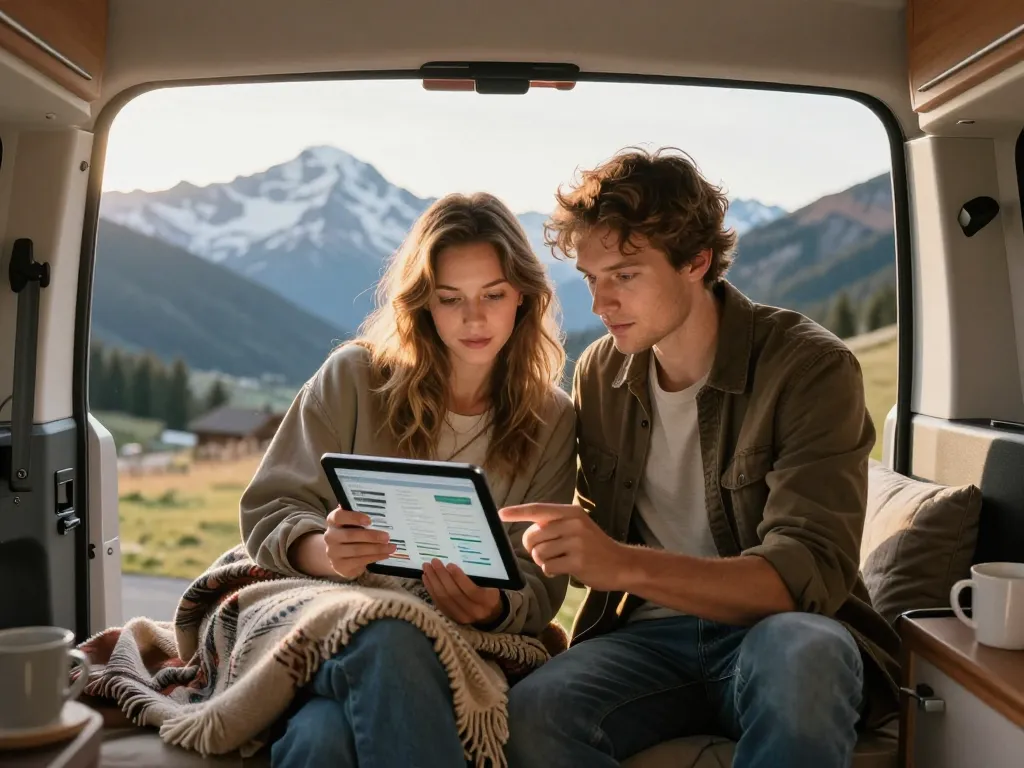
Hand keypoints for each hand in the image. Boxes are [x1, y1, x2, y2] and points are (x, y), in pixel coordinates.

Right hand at [323, 506, 395, 578]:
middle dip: (371, 536)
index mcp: (332, 521)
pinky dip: (375, 557)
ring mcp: (333, 553)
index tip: (369, 520)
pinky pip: (360, 561)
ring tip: (391, 547)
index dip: (353, 517)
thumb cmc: (350, 534)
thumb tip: (380, 512)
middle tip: (387, 537)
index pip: (338, 516)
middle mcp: (330, 537)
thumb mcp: (352, 524)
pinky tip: (385, 554)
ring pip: (357, 550)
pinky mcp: (340, 566)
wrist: (339, 556)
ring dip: (376, 549)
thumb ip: (360, 518)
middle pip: (350, 535)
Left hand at [421, 559, 503, 625]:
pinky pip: (438, 603)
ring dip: (433, 582)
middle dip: (442, 576)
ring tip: (427, 568)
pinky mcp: (451, 617)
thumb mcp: (491, 584)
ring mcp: (461, 616)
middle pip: (454, 594)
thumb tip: (458, 561)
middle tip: (434, 562)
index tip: (450, 564)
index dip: (459, 578)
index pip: (471, 590)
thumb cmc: (490, 593)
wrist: (490, 613)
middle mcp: (474, 611)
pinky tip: (426, 579)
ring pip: (443, 599)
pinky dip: (431, 590)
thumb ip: (478, 577)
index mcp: (487, 601)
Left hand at [499, 503, 629, 591]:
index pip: (538, 509)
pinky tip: (563, 569)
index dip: (517, 512)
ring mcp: (576, 542)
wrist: (621, 564)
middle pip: (533, 535)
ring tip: (558, 561)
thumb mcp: (577, 526)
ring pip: (538, 553)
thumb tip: (527, 532)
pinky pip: (548, 567)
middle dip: (533, 547)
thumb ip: (555, 525)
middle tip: (546, 552)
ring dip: (543, 561)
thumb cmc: (594, 546)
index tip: (500, 513)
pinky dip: (550, 571)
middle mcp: (573, 524)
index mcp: (571, 512)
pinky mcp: (577, 561)